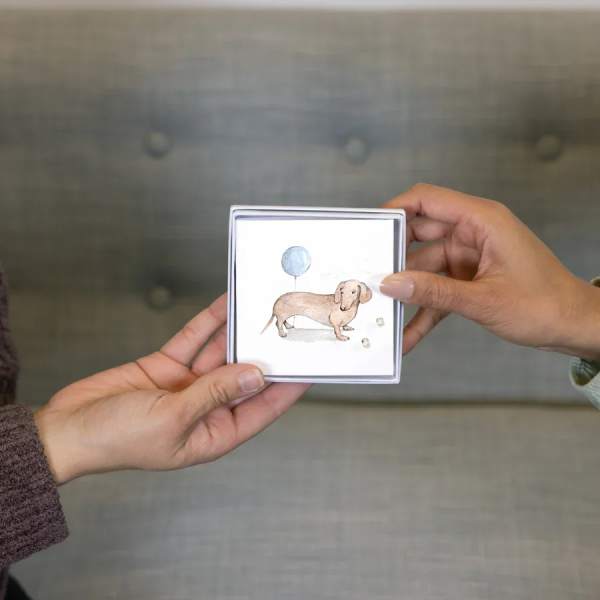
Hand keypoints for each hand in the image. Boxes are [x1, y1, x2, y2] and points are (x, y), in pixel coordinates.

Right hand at [34, 295, 308, 484]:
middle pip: (244, 376)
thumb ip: (216, 393)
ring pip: (221, 352)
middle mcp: (206, 408)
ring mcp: (187, 385)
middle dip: (263, 353)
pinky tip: (225, 304)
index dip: (288, 388)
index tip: (310, 368)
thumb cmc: (116, 440)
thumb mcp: (173, 418)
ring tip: (259, 306)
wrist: (67, 429)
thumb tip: (255, 375)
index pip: (262, 408)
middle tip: (287, 327)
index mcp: (214, 433)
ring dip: (237, 331)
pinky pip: (194, 339)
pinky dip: (208, 322)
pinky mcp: (167, 366)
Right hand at [381, 184, 599, 359]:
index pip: (427, 199)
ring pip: (424, 269)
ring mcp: (469, 258)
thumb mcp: (483, 300)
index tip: (369, 229)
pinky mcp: (469, 280)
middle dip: (393, 257)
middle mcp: (472, 234)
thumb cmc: (545, 304)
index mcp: (481, 221)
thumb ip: (433, 292)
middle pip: (419, 236)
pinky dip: (424, 311)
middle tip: (365, 275)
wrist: (574, 327)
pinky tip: (407, 335)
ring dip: (406, 293)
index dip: (394, 209)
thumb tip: (391, 285)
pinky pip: (437, 292)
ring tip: (381, 313)